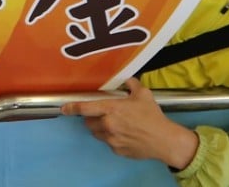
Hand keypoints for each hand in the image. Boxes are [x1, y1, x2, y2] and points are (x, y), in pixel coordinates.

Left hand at [61, 78, 198, 169]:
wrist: (164, 140)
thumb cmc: (152, 116)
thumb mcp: (143, 94)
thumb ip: (131, 84)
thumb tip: (126, 79)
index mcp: (111, 109)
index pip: (85, 108)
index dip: (72, 108)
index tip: (63, 108)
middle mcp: (108, 125)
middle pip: (89, 122)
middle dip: (91, 118)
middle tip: (101, 114)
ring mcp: (111, 140)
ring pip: (97, 133)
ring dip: (100, 128)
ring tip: (112, 124)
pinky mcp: (117, 150)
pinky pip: (108, 143)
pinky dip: (111, 138)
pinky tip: (124, 135)